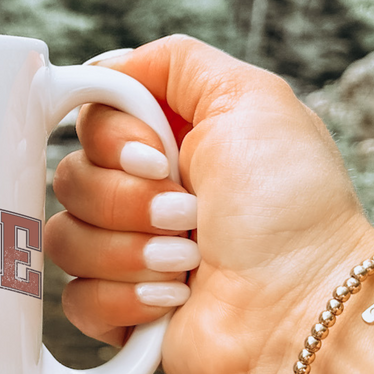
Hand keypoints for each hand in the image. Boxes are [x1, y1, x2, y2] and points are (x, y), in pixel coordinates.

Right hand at [46, 35, 373, 373]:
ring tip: (190, 260)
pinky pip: (75, 300)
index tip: (157, 155)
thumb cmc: (295, 209)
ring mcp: (130, 253)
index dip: (111, 138)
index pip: (90, 119)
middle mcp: (145, 193)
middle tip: (189, 213)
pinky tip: (173, 300)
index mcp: (169, 140)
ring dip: (132, 250)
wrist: (308, 308)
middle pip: (70, 177)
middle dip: (129, 200)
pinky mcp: (122, 311)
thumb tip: (108, 66)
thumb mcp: (252, 99)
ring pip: (65, 240)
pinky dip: (124, 299)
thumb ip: (176, 62)